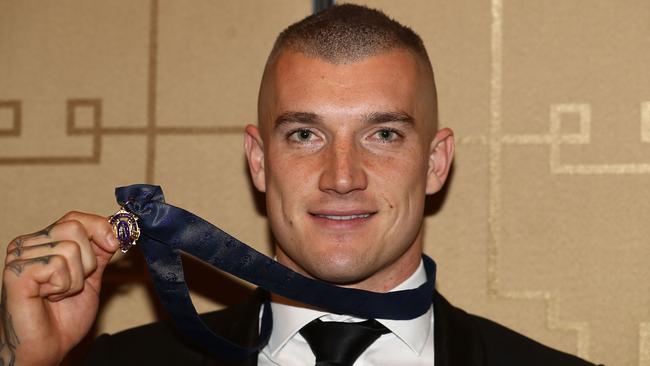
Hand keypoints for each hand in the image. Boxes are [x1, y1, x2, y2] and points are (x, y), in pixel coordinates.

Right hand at [1, 211, 119, 365]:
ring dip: (74, 279)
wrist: (47, 348)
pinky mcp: (16, 272)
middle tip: (74, 284)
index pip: (75, 218)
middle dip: (87, 261)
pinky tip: (48, 298)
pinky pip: (58, 266)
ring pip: (70, 248)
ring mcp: (19, 257)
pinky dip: (63, 287)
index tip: (114, 245)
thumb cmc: (64, 317)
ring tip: (58, 294)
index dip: (100, 228)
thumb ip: (100, 251)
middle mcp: (27, 244)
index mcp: (43, 241)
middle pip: (75, 228)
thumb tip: (118, 228)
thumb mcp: (90, 277)